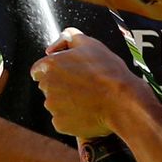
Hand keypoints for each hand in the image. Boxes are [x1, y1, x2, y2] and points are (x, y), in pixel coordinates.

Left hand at [30, 27, 147, 136]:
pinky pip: (63, 120)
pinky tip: (88, 111)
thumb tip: (57, 43)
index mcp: (50, 65)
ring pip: (56, 104)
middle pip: (48, 86)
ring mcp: (53, 107)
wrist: (122, 102)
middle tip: (83, 85)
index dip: (54, 70)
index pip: (39, 69)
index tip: (69, 73)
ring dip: (67, 101)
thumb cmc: (108, 72)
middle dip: (61, 85)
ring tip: (89, 99)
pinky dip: (73, 117)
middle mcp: (47, 87)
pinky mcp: (61, 124)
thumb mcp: (91, 44)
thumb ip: (70, 37)